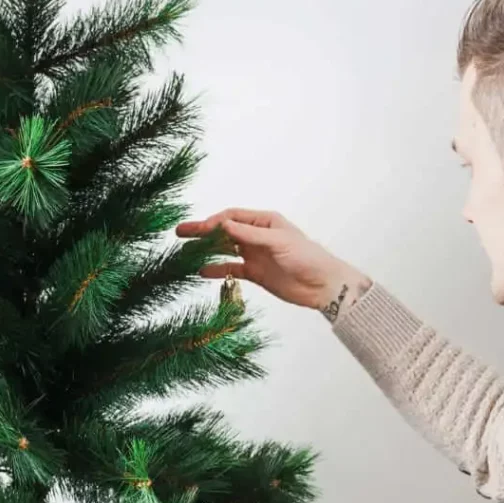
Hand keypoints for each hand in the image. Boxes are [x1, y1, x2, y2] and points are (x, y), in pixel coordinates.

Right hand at [175, 207, 371, 319]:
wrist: (323, 285)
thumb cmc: (307, 257)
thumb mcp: (277, 241)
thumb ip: (249, 234)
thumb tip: (222, 224)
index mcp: (265, 222)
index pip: (232, 217)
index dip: (213, 221)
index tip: (198, 229)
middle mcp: (257, 236)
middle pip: (224, 231)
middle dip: (203, 232)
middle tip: (180, 232)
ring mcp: (255, 254)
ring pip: (225, 249)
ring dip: (207, 250)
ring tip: (185, 253)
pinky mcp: (256, 273)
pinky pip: (232, 269)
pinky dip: (218, 270)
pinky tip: (202, 272)